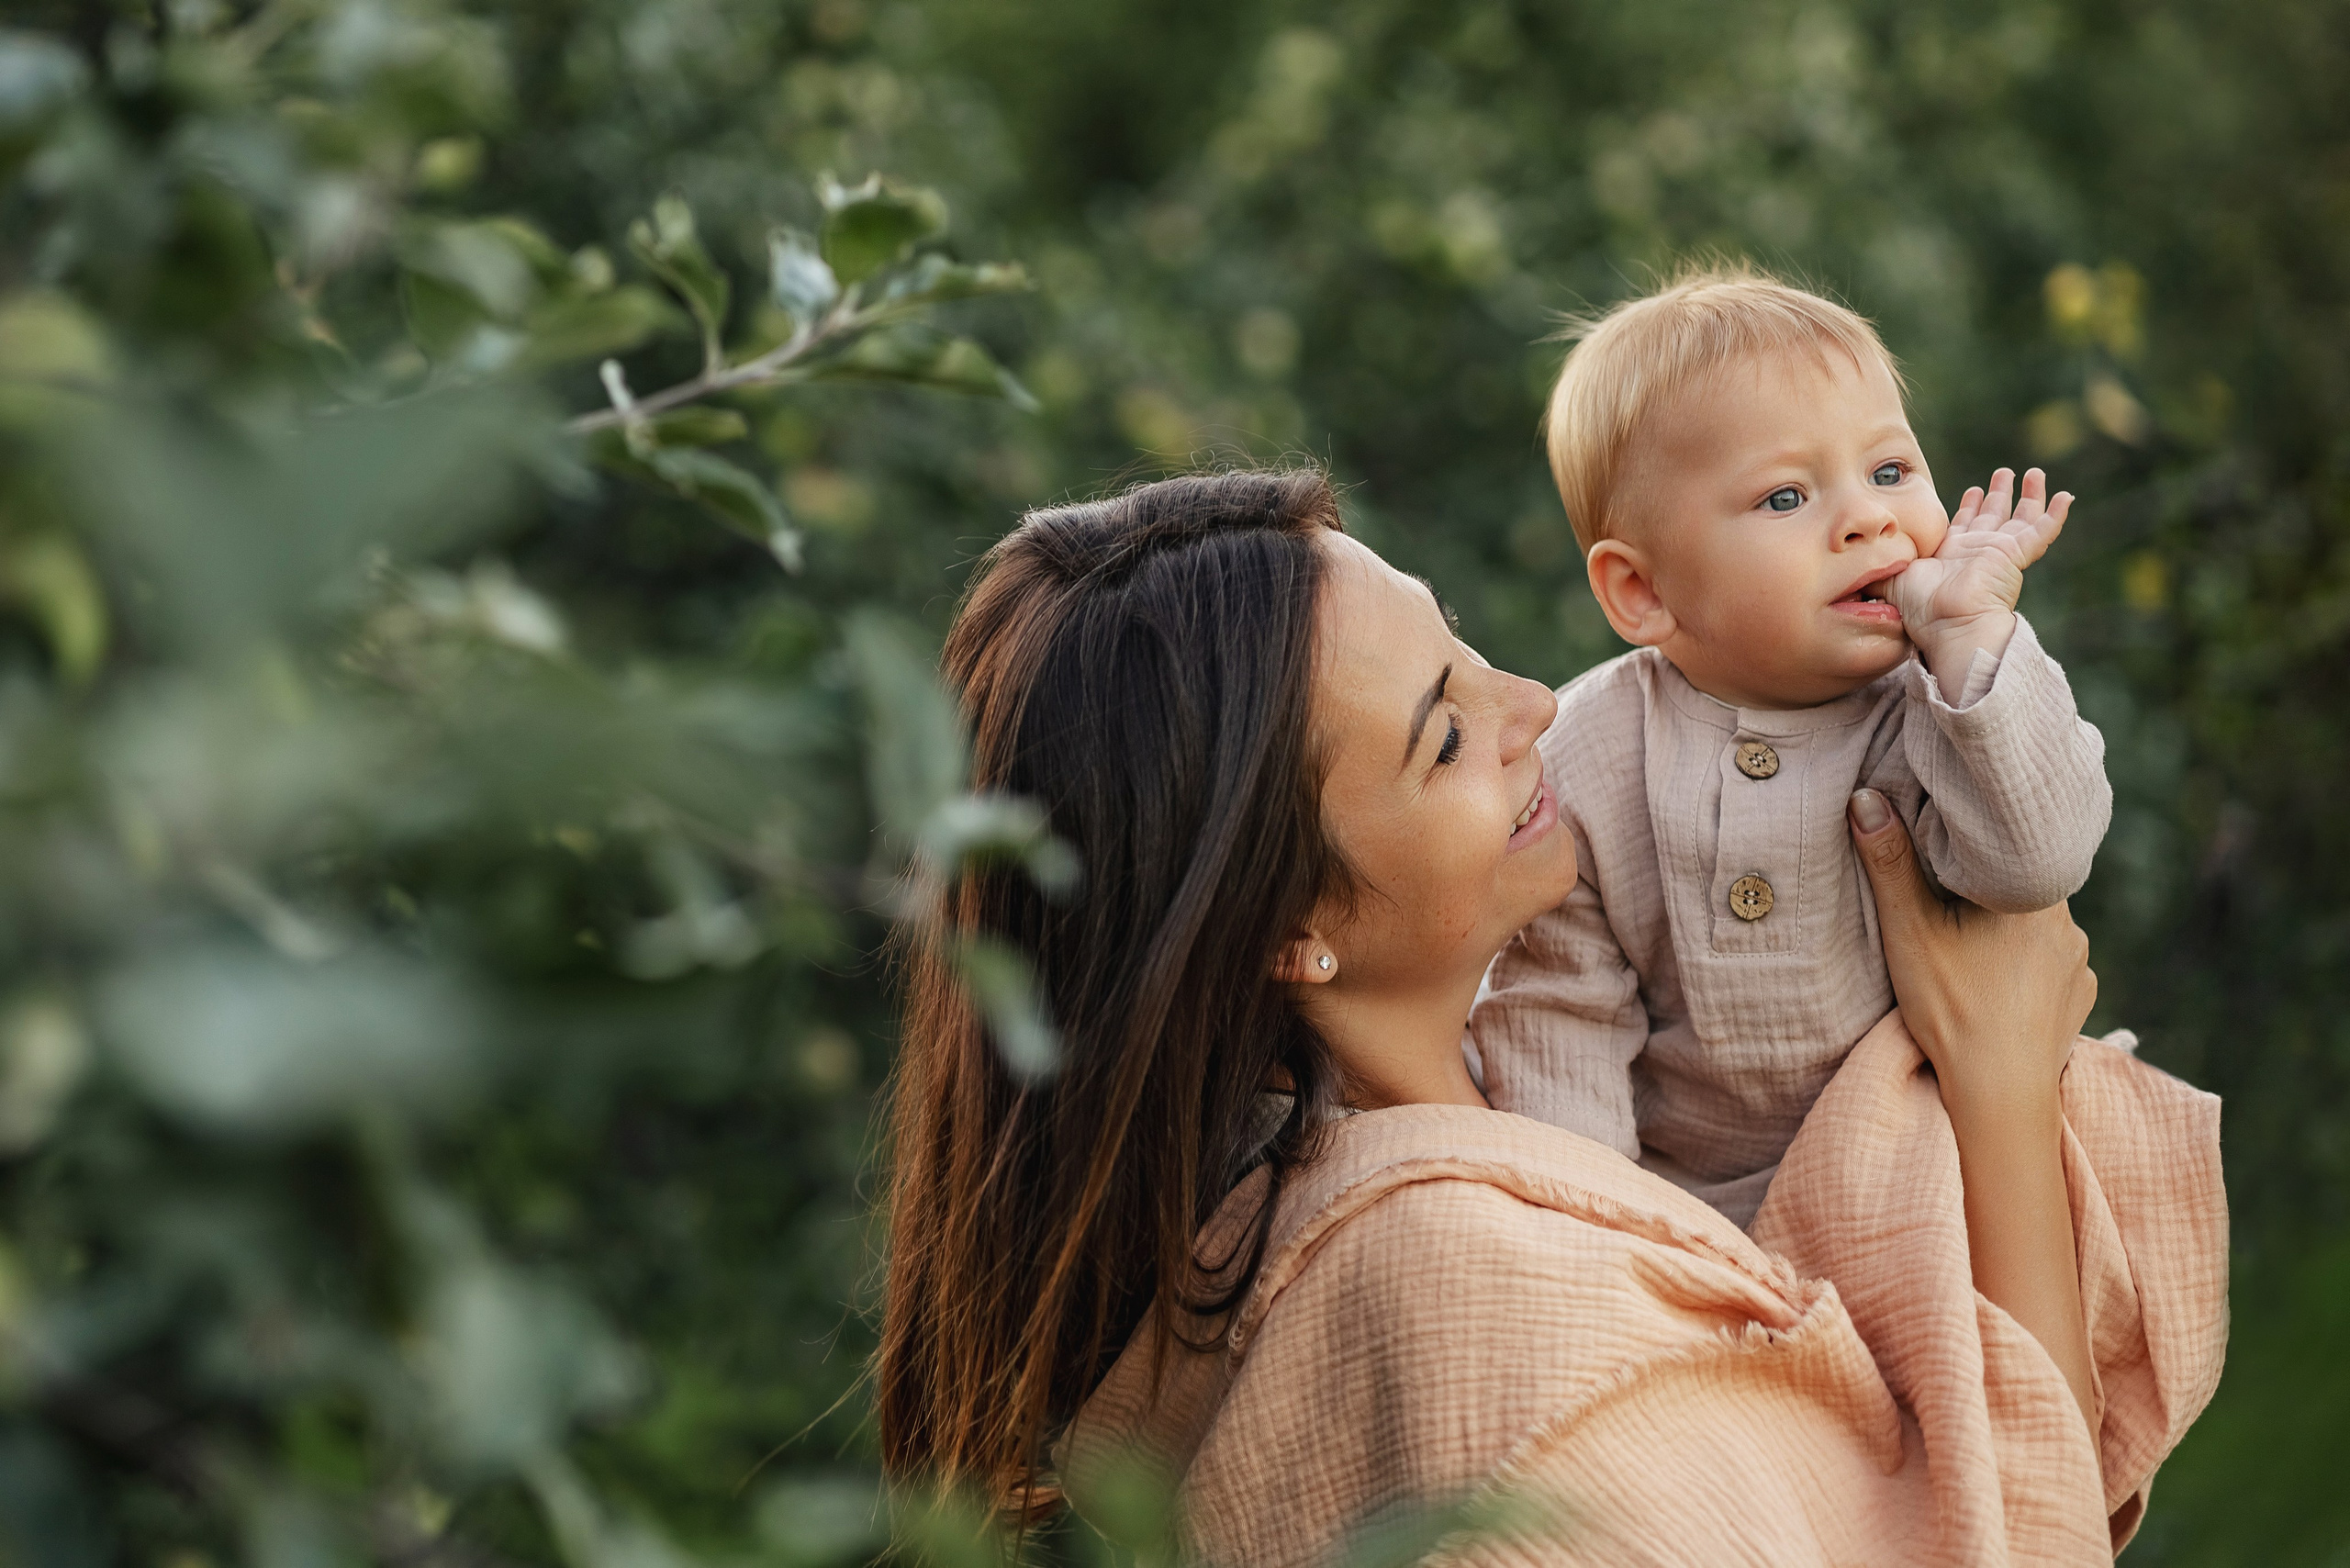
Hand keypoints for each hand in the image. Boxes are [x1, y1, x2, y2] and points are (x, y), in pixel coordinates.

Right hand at [1847, 787, 2093, 1109]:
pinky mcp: (2080, 996)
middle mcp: (2068, 921)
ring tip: (1969, 954)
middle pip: (2019, 887)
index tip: (1942, 859)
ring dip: (2007, 932)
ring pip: (2036, 927)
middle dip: (1986, 893)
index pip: (2005, 848)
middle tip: (1946, 909)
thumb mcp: (1908, 928)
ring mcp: (2079, 962)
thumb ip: (1888, 860)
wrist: (1999, 1093)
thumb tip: (1865, 797)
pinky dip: (2025, 970)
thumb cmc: (1951, 1007)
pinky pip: (2052, 965)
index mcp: (2032, 892)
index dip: (1971, 850)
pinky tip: (1996, 987)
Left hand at [1887, 468, 2071, 697]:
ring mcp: (1999, 554)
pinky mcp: (2015, 555)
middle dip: (1997, 495)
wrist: (1949, 624)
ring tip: (2033, 473)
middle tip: (2004, 473)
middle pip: (1992, 517)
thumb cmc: (1920, 609)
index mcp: (1951, 557)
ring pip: (2019, 517)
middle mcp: (1977, 553)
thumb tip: (1853, 566)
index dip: (1969, 508)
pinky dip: (2054, 514)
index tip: (1971, 490)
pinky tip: (2066, 496)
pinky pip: (2041, 531)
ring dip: (2027, 495)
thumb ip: (1877, 570)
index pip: (1963, 527)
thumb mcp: (1891, 581)